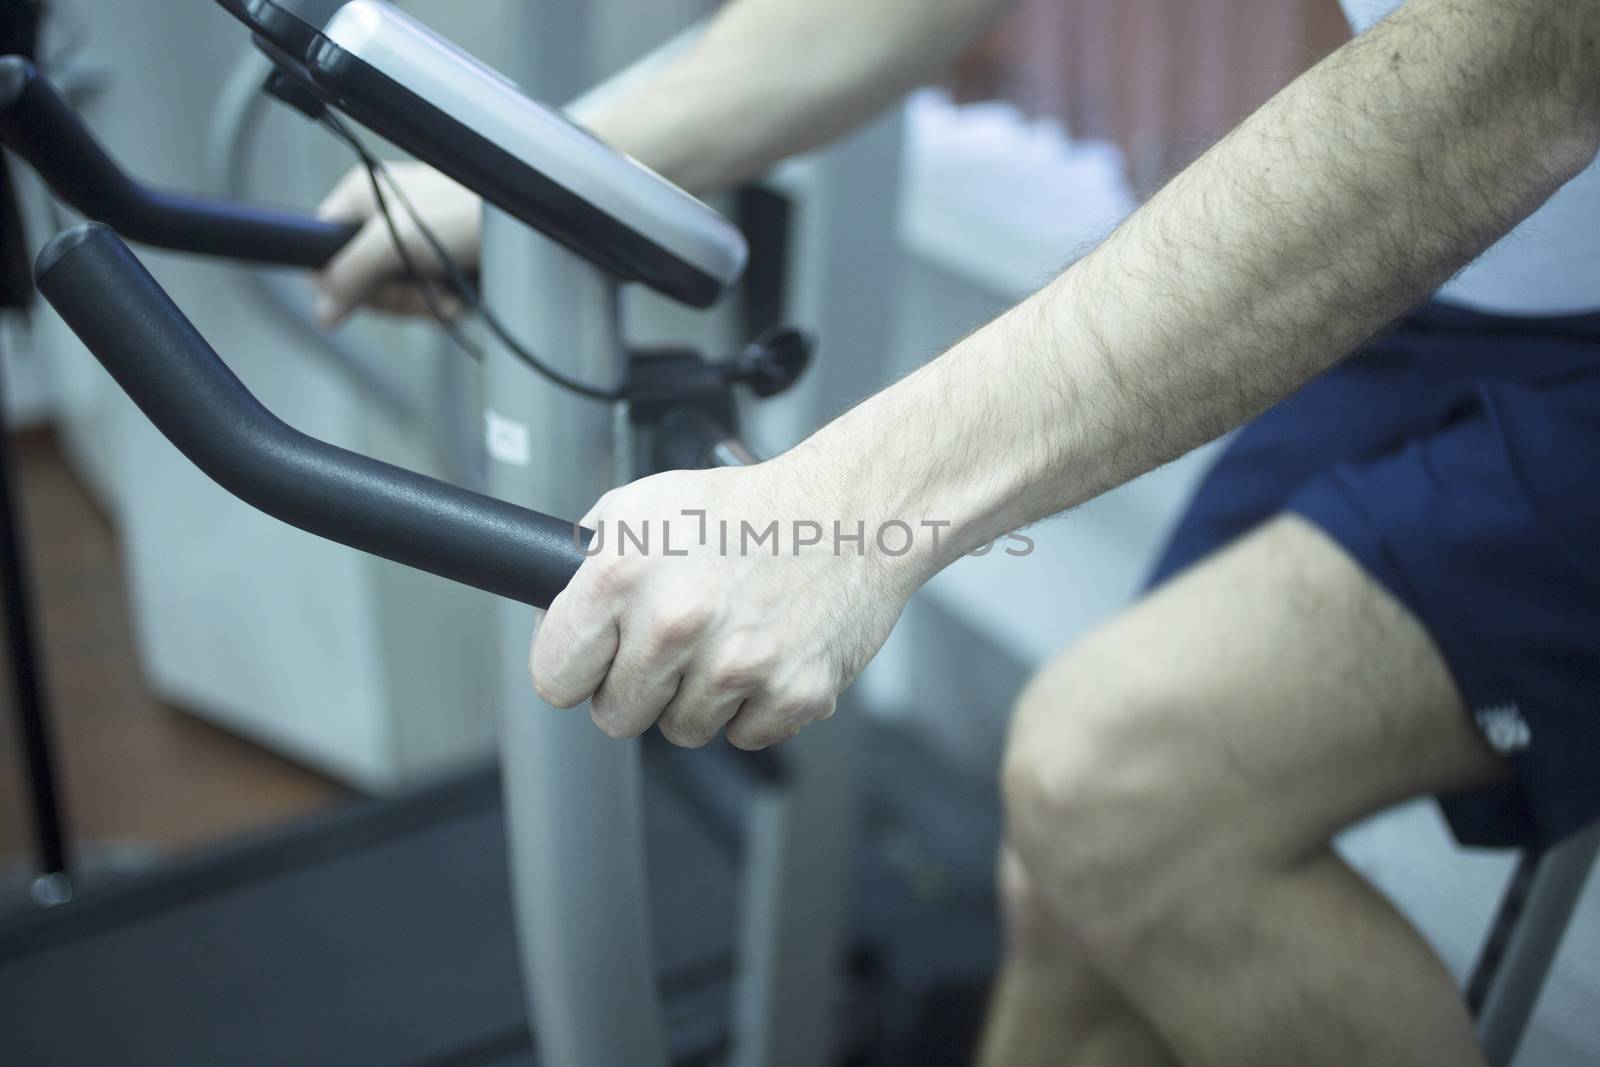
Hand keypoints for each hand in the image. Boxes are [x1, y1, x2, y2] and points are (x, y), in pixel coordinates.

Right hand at [313, 162, 481, 326]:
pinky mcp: (440, 270)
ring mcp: (413, 248)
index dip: (336, 282)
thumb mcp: (399, 238)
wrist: (530, 226)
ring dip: (423, 303)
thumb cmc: (466, 212)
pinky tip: (462, 294)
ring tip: (448, 286)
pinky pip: (425, 303)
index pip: (319, 249)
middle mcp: (383, 221)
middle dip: (394, 296)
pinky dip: (443, 305)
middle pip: (359, 284)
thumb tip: (322, 311)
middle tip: (421, 286)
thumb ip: (351, 273)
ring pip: (394, 300)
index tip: (358, 296)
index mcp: (361, 198)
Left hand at [529, 457, 919, 749]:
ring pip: (681, 731)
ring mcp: (737, 664)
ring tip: (728, 636)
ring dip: (699, 696)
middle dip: (637, 687)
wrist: (852, 512)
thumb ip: (587, 565)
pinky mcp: (793, 694)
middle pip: (615, 716)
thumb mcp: (645, 506)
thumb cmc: (749, 508)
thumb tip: (555, 623)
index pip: (553, 676)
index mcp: (624, 573)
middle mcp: (675, 621)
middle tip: (673, 643)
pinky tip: (767, 651)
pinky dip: (754, 705)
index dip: (573, 669)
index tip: (593, 661)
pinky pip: (744, 736)